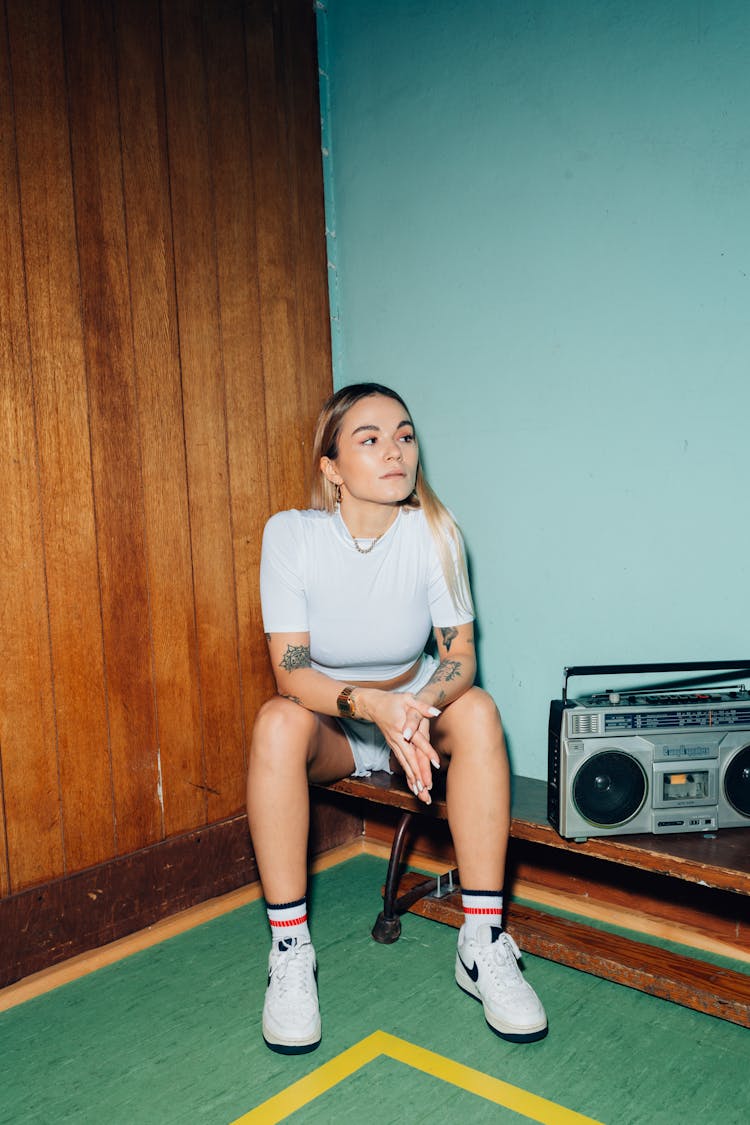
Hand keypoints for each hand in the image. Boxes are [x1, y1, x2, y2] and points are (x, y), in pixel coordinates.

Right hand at [355, 689, 440, 803]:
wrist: (372, 705)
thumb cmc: (393, 700)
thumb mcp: (408, 698)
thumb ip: (422, 706)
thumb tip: (437, 712)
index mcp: (402, 727)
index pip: (417, 741)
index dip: (427, 752)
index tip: (436, 764)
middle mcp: (397, 739)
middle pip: (409, 759)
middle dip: (418, 775)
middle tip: (427, 790)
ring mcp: (394, 745)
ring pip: (405, 765)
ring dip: (413, 780)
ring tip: (422, 794)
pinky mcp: (393, 747)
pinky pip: (402, 764)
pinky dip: (408, 776)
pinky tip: (414, 787)